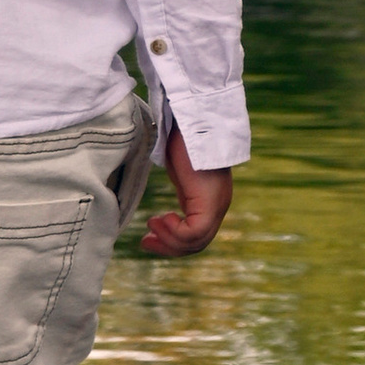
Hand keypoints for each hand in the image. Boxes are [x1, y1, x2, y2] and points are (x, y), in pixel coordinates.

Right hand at [139, 125, 233, 256]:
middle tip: (145, 242)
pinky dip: (176, 232)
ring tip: (151, 225)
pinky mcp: (210, 202)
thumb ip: (180, 187)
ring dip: (170, 239)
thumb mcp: (180, 169)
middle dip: (169, 246)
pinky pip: (195, 232)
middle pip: (197, 243)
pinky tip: (162, 218)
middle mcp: (218, 205)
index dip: (173, 240)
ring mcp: (217, 205)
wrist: (191, 119)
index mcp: (211, 199)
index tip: (149, 234)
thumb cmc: (183, 136)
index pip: (197, 234)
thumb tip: (162, 196)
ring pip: (196, 242)